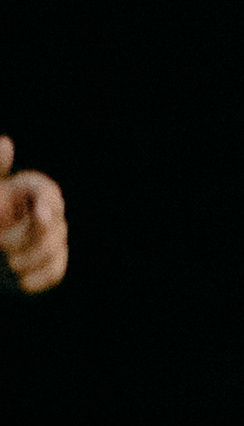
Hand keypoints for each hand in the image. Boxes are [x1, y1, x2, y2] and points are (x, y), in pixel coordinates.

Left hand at [0, 141, 65, 295]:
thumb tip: (6, 142)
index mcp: (21, 191)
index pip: (46, 191)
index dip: (47, 202)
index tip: (40, 215)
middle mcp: (41, 212)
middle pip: (53, 223)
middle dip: (29, 237)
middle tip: (2, 245)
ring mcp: (49, 239)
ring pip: (56, 247)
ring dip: (31, 258)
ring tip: (8, 264)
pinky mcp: (49, 263)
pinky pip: (56, 270)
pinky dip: (40, 277)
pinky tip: (22, 282)